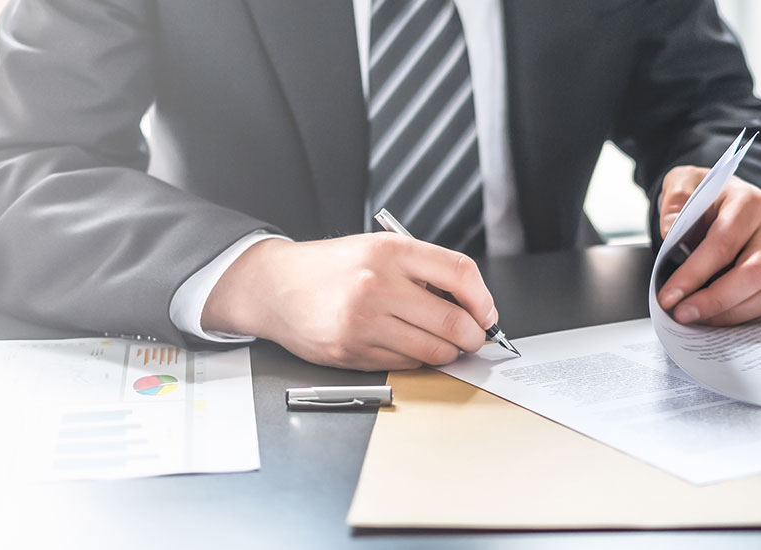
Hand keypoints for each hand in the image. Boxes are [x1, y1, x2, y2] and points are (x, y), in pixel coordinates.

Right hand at [203, 233, 497, 370]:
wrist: (274, 287)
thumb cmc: (329, 269)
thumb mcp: (376, 250)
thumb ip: (422, 270)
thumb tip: (472, 304)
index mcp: (389, 251)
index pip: (461, 274)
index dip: (483, 299)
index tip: (486, 312)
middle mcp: (376, 284)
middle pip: (454, 321)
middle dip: (473, 336)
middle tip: (473, 337)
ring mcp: (363, 321)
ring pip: (433, 350)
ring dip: (447, 353)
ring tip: (441, 343)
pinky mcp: (351, 351)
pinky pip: (405, 364)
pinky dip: (415, 360)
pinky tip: (405, 345)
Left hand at [655, 166, 760, 325]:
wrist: (724, 197)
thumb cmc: (704, 194)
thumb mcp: (683, 182)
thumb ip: (675, 201)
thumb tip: (671, 230)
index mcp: (749, 203)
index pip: (723, 244)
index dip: (695, 274)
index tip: (669, 296)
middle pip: (752, 274)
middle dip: (714, 300)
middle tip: (681, 314)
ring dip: (728, 314)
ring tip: (694, 319)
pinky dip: (739, 315)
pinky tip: (711, 318)